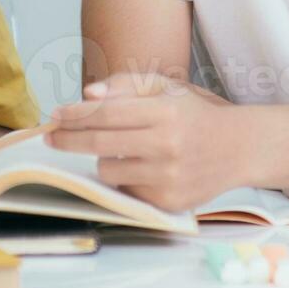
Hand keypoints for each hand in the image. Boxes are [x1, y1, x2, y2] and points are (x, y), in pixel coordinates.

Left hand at [48, 72, 241, 212]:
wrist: (238, 147)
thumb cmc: (194, 113)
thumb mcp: (166, 87)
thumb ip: (125, 86)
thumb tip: (88, 95)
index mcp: (165, 112)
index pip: (106, 114)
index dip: (75, 115)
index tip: (55, 115)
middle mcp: (167, 145)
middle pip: (99, 143)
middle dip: (67, 139)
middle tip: (50, 135)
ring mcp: (168, 177)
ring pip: (108, 170)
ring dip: (104, 158)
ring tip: (121, 148)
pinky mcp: (169, 202)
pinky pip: (126, 190)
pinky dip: (125, 177)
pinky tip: (142, 166)